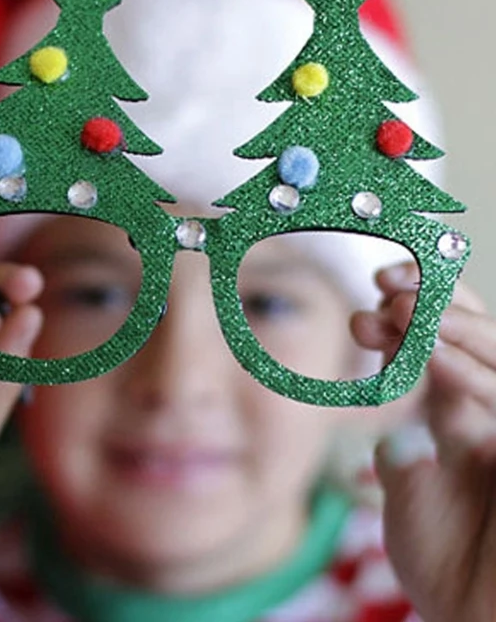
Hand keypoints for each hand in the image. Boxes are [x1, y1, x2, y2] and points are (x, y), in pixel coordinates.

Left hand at [352, 262, 495, 621]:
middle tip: (386, 282)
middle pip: (475, 339)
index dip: (410, 317)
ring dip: (449, 326)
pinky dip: (471, 376)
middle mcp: (493, 418)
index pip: (440, 350)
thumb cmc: (448, 569)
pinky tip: (435, 353)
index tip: (368, 299)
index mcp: (462, 421)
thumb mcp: (408, 498)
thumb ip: (399, 456)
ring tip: (403, 301)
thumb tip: (388, 430)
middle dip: (433, 303)